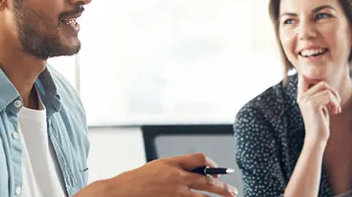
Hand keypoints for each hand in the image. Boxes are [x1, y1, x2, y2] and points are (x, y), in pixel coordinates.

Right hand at [81, 153, 237, 196]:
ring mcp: (175, 194)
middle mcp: (176, 178)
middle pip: (207, 180)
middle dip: (223, 187)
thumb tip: (198, 171)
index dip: (212, 164)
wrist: (119, 192)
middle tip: (232, 191)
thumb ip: (176, 167)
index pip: (199, 159)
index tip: (218, 170)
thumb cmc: (136, 181)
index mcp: (171, 164)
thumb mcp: (157, 167)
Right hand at [296, 74, 341, 145]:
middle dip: (333, 91)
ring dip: (335, 98)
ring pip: (326, 88)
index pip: (304, 77)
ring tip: (336, 108)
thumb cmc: (320, 123)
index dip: (314, 78)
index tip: (325, 92)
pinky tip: (335, 111)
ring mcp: (306, 100)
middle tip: (337, 103)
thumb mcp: (319, 106)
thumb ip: (319, 95)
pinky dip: (336, 103)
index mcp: (301, 96)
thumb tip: (324, 84)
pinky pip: (328, 96)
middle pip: (321, 82)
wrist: (316, 138)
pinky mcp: (312, 105)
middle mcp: (302, 97)